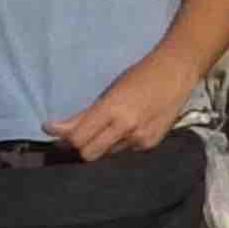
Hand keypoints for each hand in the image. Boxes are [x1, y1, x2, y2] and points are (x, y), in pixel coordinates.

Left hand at [49, 56, 200, 159]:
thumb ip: (84, 114)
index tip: (53, 132)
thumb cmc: (139, 76)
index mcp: (112, 110)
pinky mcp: (151, 145)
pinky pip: (124, 152)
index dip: (65, 139)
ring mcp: (140, 139)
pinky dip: (118, 144)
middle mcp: (126, 128)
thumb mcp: (109, 91)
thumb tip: (55, 129)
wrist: (176, 73)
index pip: (79, 138)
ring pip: (107, 155)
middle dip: (80, 147)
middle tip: (77, 135)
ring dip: (100, 145)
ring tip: (105, 129)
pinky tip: (125, 130)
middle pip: (89, 154)